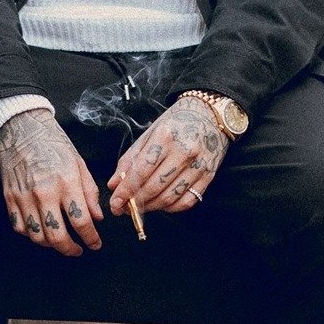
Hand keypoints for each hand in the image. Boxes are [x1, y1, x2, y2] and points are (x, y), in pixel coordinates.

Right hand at [0, 108, 103, 256]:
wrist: (23, 128)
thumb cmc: (53, 143)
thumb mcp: (79, 162)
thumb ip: (89, 192)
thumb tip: (97, 217)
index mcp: (66, 181)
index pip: (81, 221)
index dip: (91, 238)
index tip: (95, 243)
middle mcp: (45, 192)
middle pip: (58, 236)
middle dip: (71, 249)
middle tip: (78, 249)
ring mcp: (24, 196)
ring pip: (38, 236)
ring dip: (51, 244)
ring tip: (61, 240)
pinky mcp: (10, 198)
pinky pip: (20, 227)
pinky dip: (32, 234)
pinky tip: (41, 230)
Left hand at [107, 96, 228, 214]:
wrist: (210, 114)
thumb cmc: (177, 121)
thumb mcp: (151, 132)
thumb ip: (131, 158)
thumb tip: (114, 184)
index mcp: (165, 137)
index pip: (140, 171)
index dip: (125, 190)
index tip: (115, 202)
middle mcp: (183, 152)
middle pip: (154, 187)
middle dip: (135, 203)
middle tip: (123, 208)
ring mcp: (197, 165)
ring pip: (169, 198)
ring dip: (151, 207)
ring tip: (140, 206)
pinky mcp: (208, 176)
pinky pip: (186, 201)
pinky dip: (171, 208)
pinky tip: (162, 204)